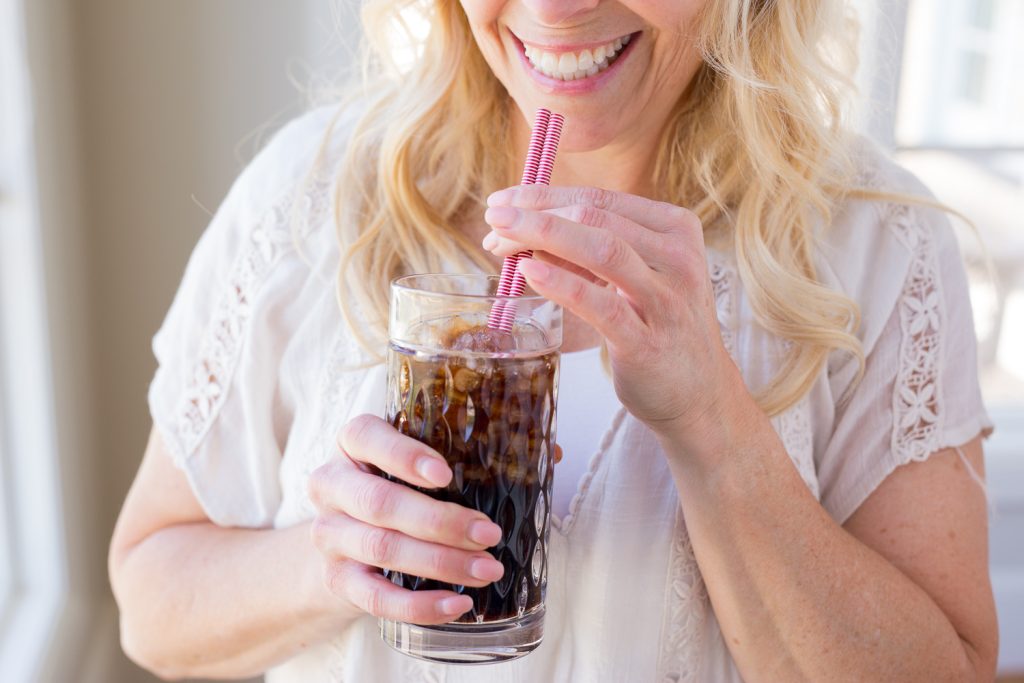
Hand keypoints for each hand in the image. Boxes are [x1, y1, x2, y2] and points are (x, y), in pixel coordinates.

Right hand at [308, 414, 504, 624]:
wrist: (340, 542)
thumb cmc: (393, 487)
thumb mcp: (407, 461)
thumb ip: (456, 454)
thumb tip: (541, 458)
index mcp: (350, 445)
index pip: (365, 437)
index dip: (403, 455)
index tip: (446, 474)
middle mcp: (331, 486)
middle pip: (380, 503)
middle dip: (440, 521)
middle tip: (489, 534)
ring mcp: (328, 535)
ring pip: (382, 548)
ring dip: (440, 562)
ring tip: (486, 569)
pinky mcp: (336, 580)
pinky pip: (376, 597)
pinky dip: (419, 605)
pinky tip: (457, 603)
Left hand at [483, 185, 742, 441]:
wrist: (699, 394)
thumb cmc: (657, 327)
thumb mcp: (639, 275)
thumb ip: (598, 247)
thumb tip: (524, 227)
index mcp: (675, 229)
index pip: (601, 199)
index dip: (545, 195)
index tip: (503, 200)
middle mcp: (678, 257)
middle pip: (596, 217)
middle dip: (536, 214)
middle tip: (493, 218)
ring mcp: (666, 299)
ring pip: (602, 248)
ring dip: (542, 237)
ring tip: (498, 240)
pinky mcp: (648, 341)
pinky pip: (601, 304)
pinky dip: (561, 283)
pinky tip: (528, 273)